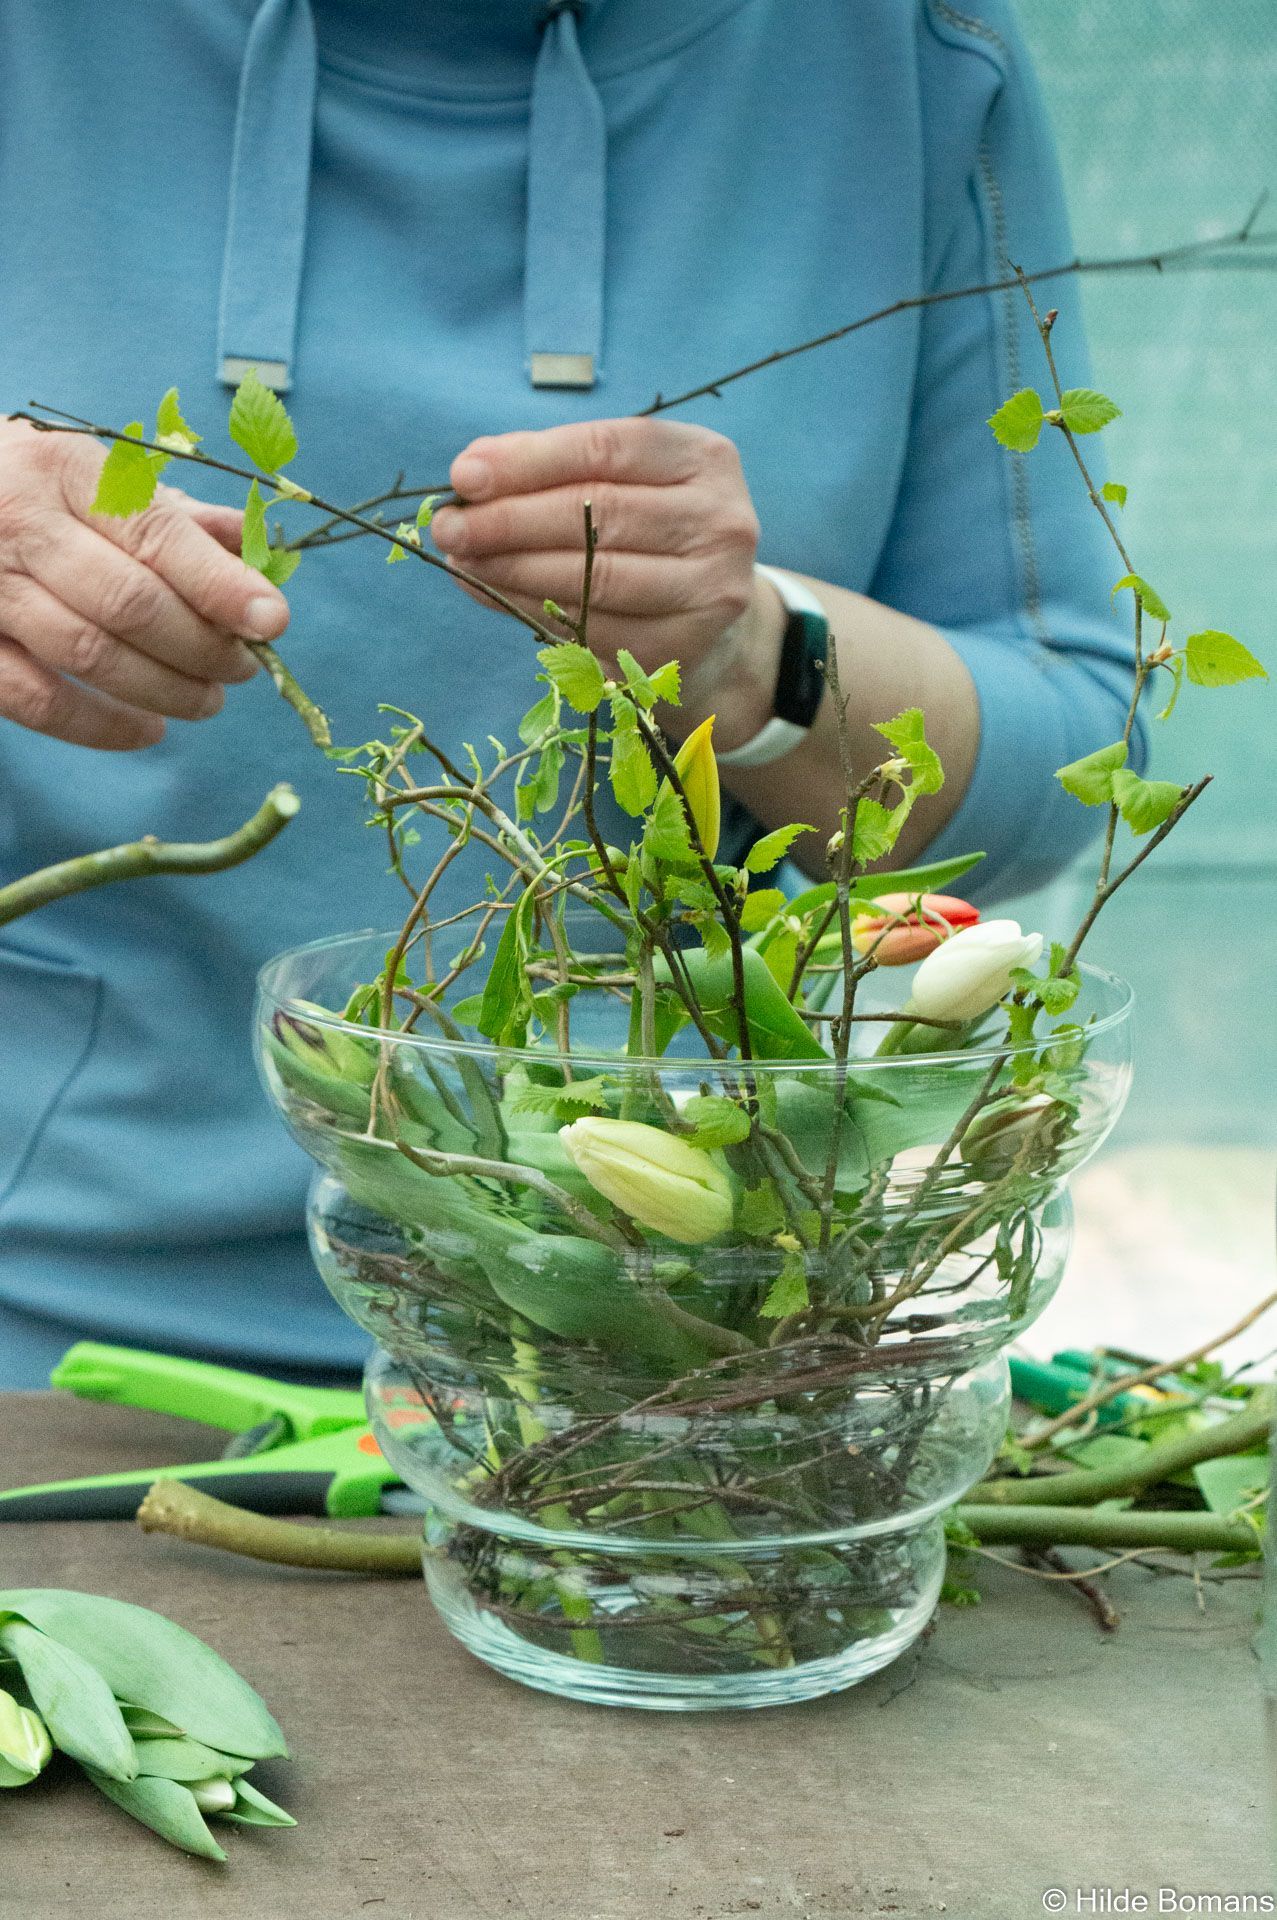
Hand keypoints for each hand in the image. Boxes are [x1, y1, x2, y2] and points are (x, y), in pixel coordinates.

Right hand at [0, 417, 289, 749]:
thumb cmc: (36, 490)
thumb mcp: (99, 479)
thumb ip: (178, 517)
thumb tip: (262, 547)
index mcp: (65, 471)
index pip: (155, 534)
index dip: (219, 584)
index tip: (272, 620)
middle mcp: (20, 524)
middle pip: (128, 602)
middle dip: (201, 645)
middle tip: (242, 667)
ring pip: (89, 654)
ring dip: (164, 689)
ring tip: (208, 700)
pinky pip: (38, 701)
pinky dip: (101, 727)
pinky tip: (146, 730)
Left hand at [432, 418, 779, 742]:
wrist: (709, 624)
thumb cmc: (647, 537)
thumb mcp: (619, 484)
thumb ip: (551, 471)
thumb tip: (471, 475)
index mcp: (704, 459)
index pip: (607, 449)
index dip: (530, 460)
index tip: (465, 474)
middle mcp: (720, 521)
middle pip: (600, 513)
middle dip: (511, 518)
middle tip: (450, 526)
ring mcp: (710, 590)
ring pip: (595, 575)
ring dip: (514, 568)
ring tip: (463, 558)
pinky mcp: (683, 647)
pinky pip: (593, 628)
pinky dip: (534, 610)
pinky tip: (495, 593)